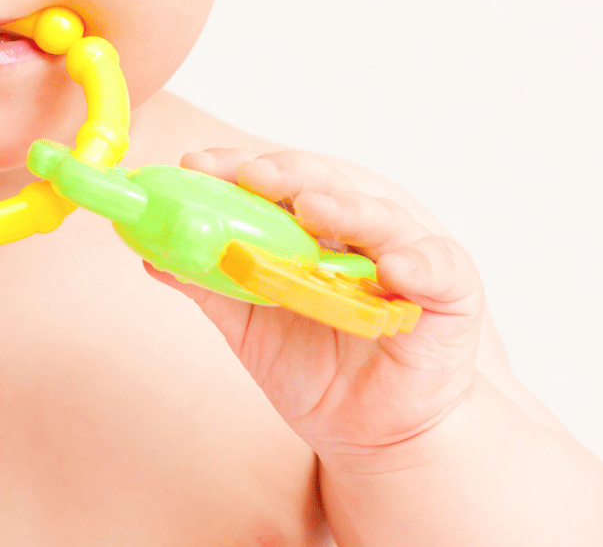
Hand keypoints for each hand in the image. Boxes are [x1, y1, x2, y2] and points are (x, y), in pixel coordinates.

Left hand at [149, 149, 483, 463]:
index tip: (194, 166)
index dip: (234, 169)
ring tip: (311, 207)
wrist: (372, 436)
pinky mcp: (450, 292)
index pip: (272, 183)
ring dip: (345, 209)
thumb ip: (210, 285)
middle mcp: (357, 231)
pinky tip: (392, 269)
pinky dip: (415, 264)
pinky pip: (437, 269)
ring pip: (380, 218)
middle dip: (284, 173)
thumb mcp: (250, 326)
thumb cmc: (316, 371)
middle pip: (323, 185)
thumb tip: (152, 254)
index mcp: (309, 230)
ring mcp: (406, 256)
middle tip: (250, 174)